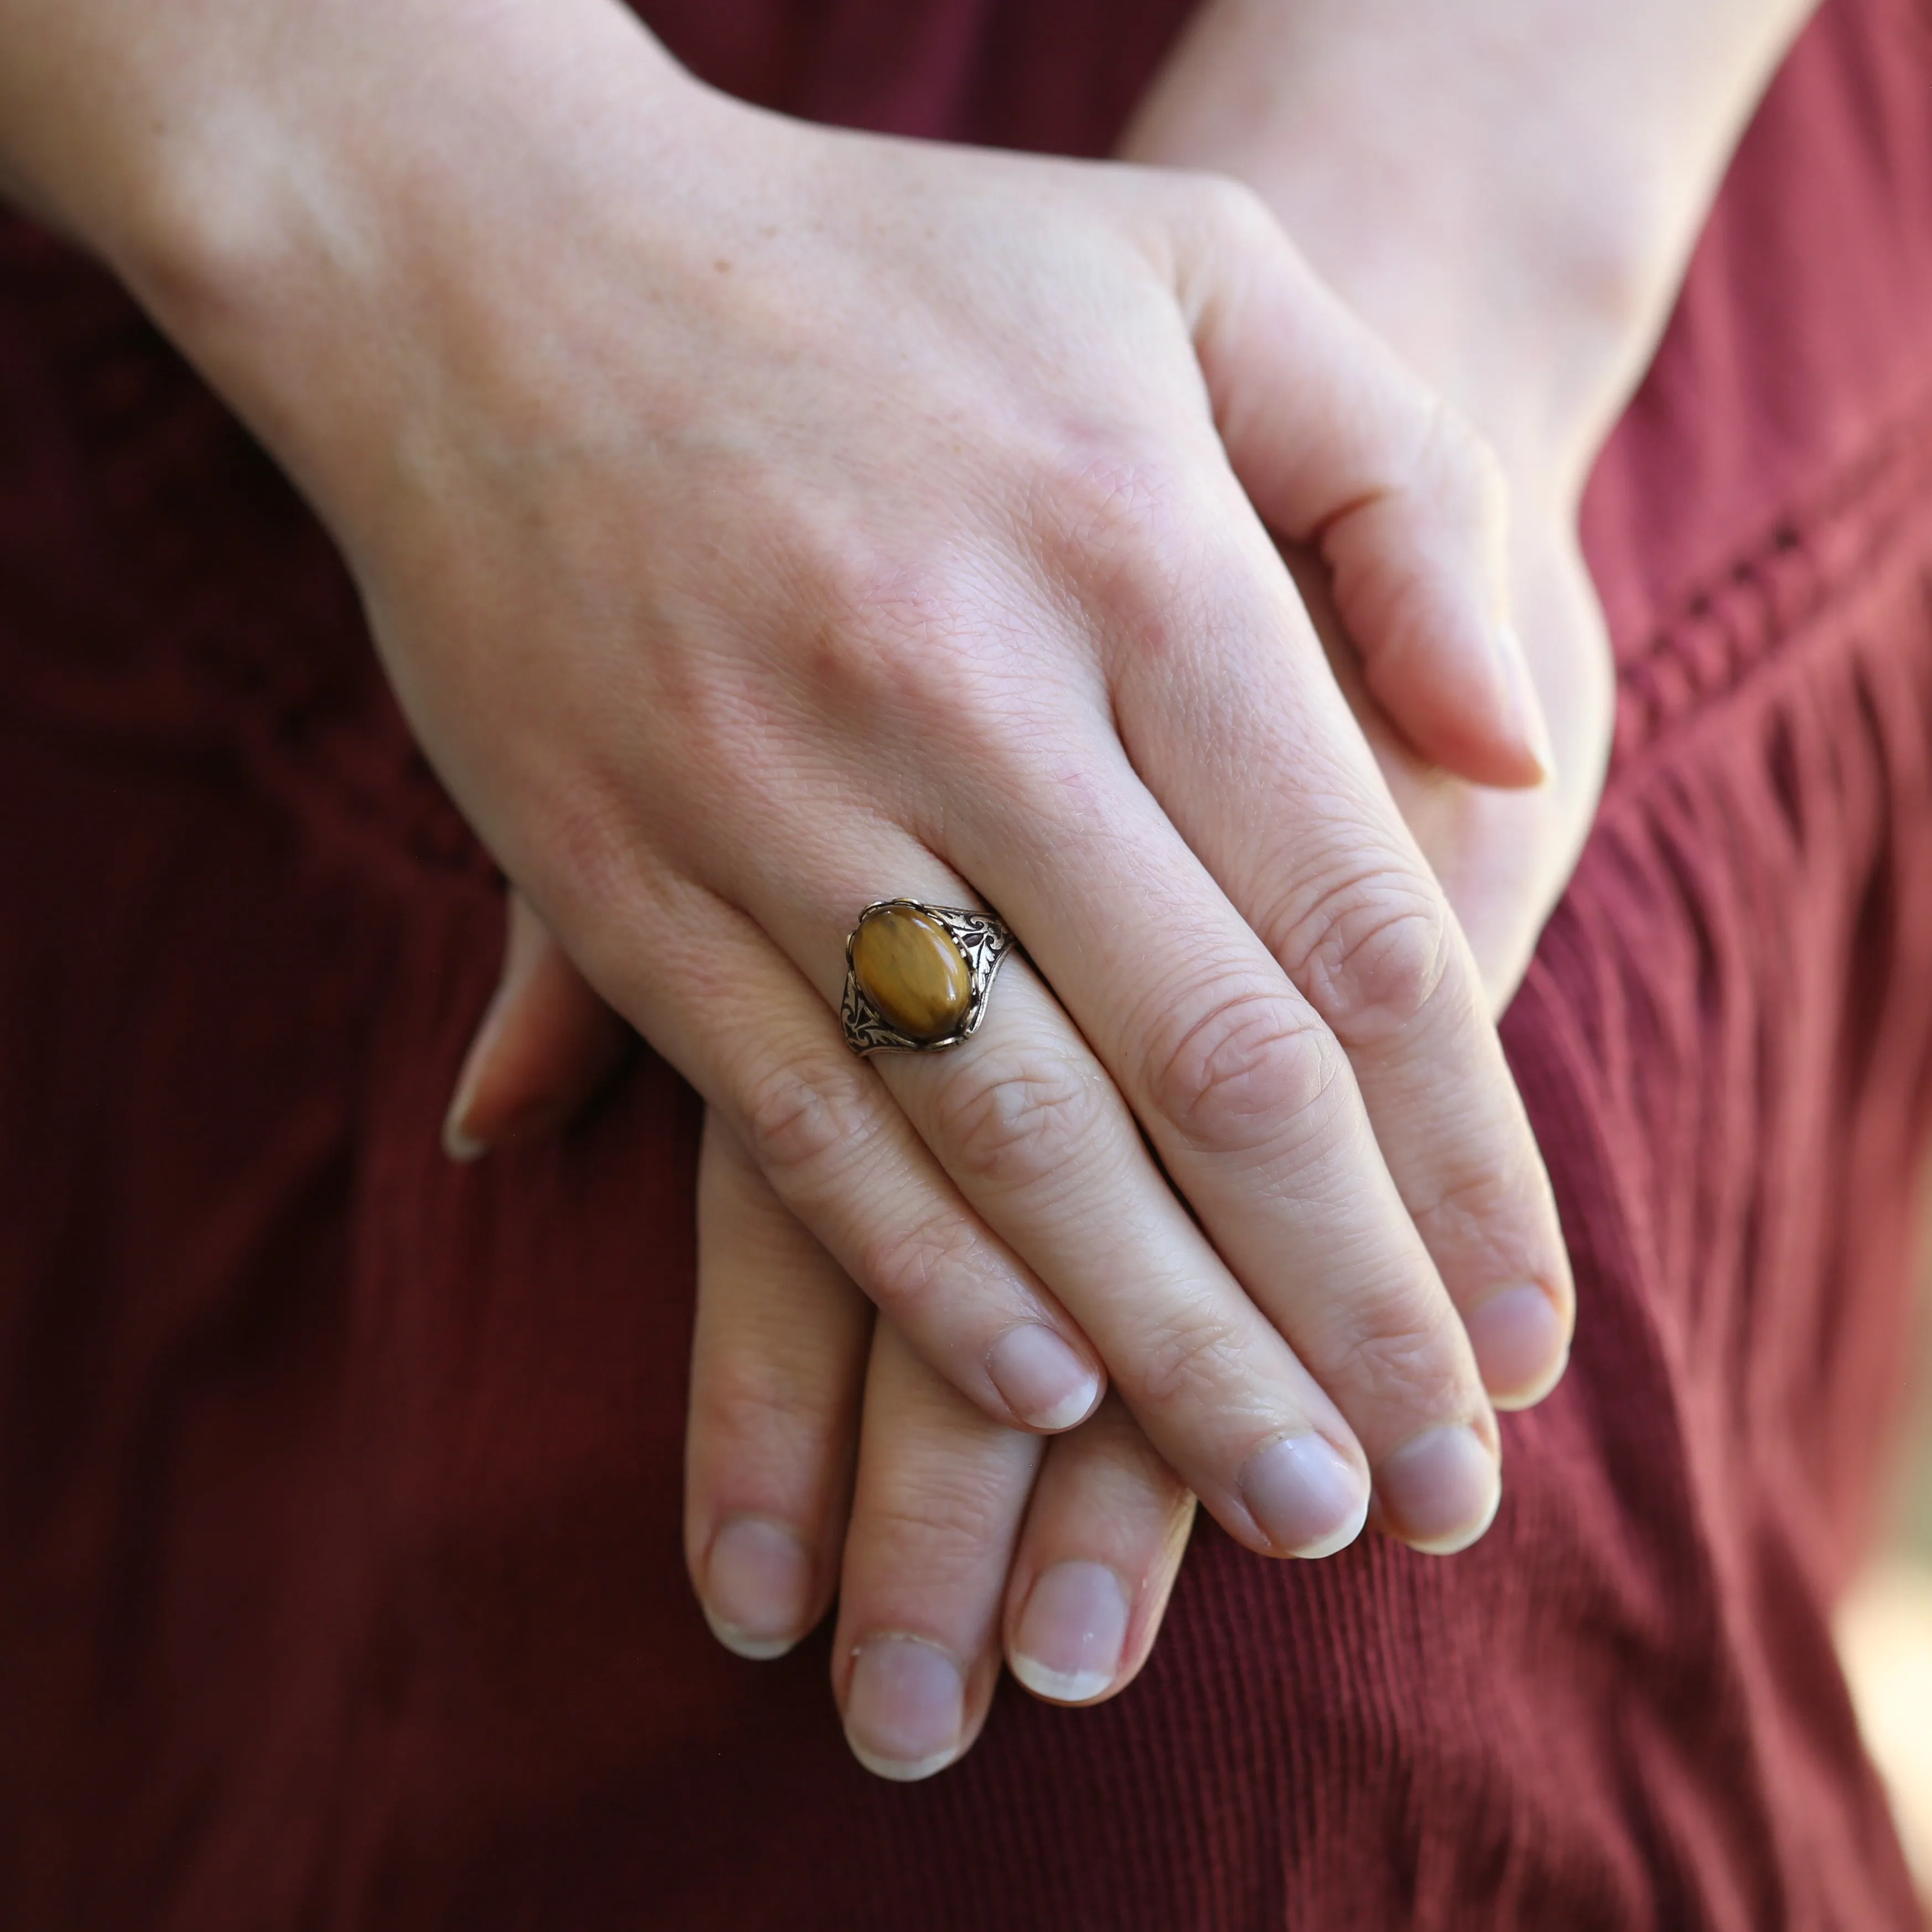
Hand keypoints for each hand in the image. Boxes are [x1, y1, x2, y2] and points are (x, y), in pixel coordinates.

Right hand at [55, 1, 1578, 1560]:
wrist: (486, 260)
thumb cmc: (880, 268)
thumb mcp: (1196, 277)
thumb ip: (1394, 493)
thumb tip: (1506, 754)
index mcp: (1134, 552)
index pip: (1351, 928)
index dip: (1461, 1161)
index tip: (1522, 1332)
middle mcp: (962, 688)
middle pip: (1211, 1073)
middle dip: (1342, 1311)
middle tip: (1429, 1486)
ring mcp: (771, 793)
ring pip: (1015, 1137)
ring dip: (1163, 1347)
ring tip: (1277, 1494)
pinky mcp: (617, 871)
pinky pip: (796, 1120)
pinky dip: (926, 1274)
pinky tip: (1036, 1397)